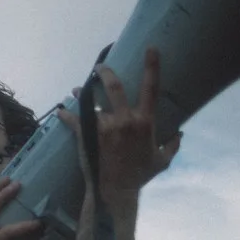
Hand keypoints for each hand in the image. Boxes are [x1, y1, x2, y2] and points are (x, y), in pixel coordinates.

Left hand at [60, 48, 181, 210]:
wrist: (115, 190)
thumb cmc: (140, 176)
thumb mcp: (162, 160)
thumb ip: (172, 146)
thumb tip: (179, 135)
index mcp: (145, 122)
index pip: (151, 88)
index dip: (152, 66)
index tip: (150, 49)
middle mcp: (124, 120)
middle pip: (114, 87)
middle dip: (106, 73)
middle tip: (100, 67)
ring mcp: (104, 127)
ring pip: (90, 102)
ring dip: (82, 94)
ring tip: (76, 90)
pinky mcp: (86, 136)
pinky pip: (73, 120)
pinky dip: (65, 114)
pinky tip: (60, 111)